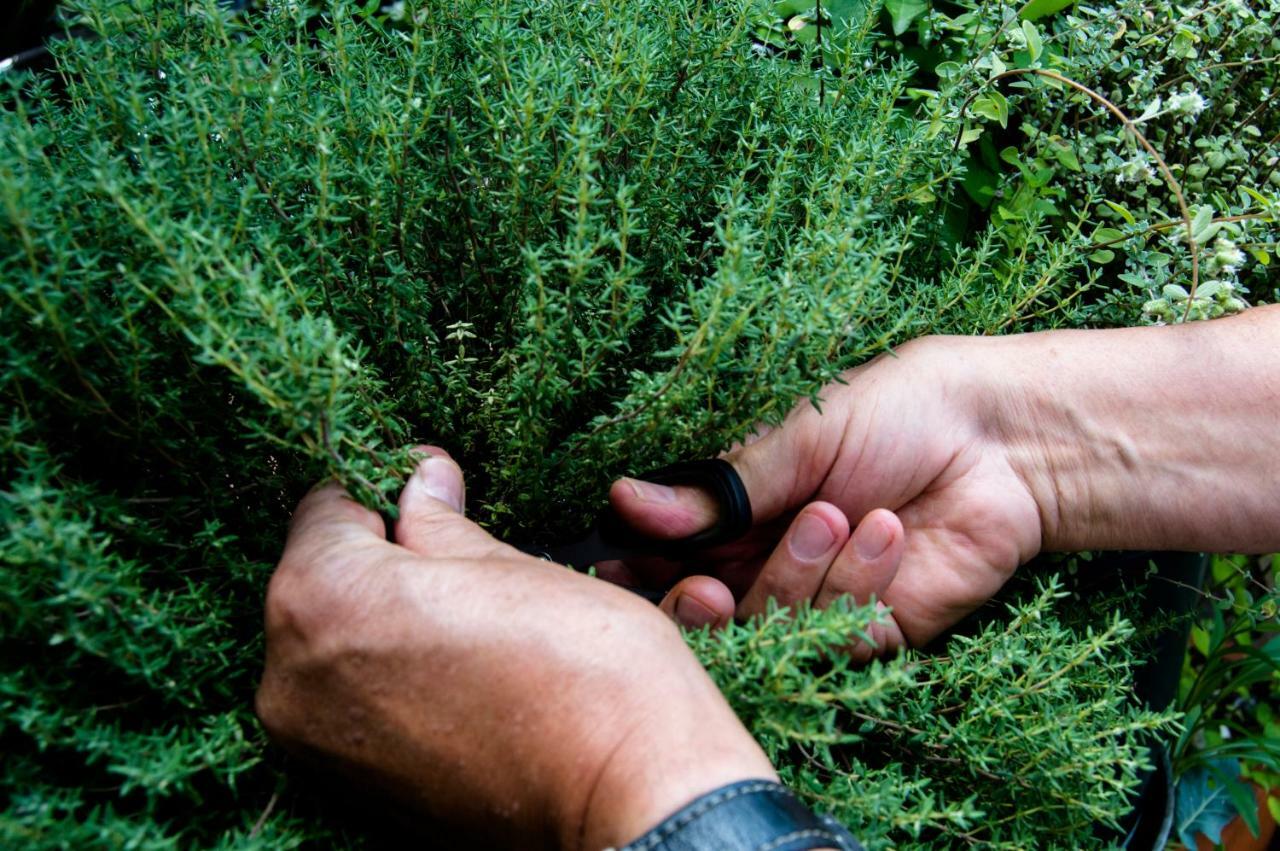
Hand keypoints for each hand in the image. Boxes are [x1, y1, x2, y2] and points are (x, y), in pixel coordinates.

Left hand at [255, 447, 775, 849]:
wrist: (635, 802)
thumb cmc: (588, 675)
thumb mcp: (512, 566)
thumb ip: (441, 522)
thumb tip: (419, 483)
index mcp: (322, 599)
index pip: (328, 506)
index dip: (389, 482)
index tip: (437, 482)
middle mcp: (290, 677)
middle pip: (321, 578)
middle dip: (384, 554)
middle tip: (465, 553)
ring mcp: (315, 743)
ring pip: (334, 641)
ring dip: (387, 616)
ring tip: (469, 619)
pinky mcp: (347, 787)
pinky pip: (350, 699)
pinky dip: (389, 672)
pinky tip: (458, 669)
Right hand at [604, 337, 1043, 654]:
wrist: (999, 441)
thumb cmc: (897, 415)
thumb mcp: (796, 441)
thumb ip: (716, 489)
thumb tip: (625, 501)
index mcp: (745, 512)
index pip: (673, 556)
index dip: (645, 572)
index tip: (617, 570)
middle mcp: (774, 561)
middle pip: (708, 612)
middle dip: (699, 607)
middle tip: (705, 586)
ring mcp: (824, 598)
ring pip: (771, 626)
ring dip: (798, 574)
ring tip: (840, 513)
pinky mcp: (878, 628)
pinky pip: (839, 638)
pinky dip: (857, 587)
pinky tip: (890, 534)